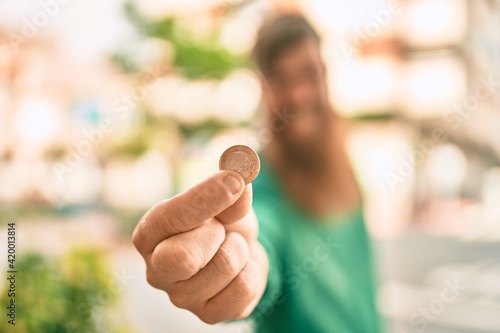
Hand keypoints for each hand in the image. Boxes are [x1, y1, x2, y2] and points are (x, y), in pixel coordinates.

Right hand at [132, 170, 268, 323]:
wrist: (238, 253)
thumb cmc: (222, 220)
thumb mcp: (226, 199)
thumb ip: (231, 187)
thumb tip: (240, 172)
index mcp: (150, 234)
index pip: (171, 217)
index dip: (206, 197)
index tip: (235, 180)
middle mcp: (157, 269)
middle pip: (183, 257)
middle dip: (217, 234)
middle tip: (222, 229)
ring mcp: (181, 297)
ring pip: (225, 266)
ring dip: (240, 248)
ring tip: (232, 247)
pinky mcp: (208, 315)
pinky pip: (244, 288)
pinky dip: (252, 270)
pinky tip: (241, 269)